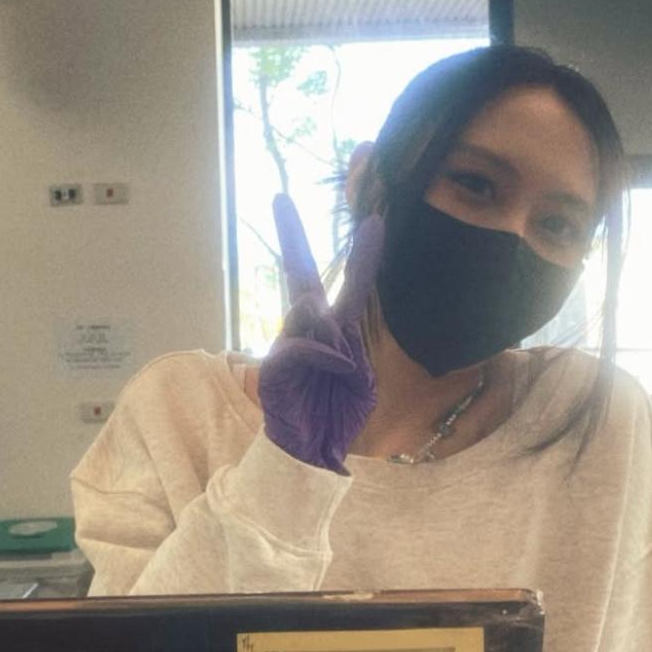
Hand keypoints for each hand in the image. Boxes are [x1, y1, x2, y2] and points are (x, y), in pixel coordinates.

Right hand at [257, 194, 384, 472]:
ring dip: (328, 330)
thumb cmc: (336, 414)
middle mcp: (308, 331)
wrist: (312, 452)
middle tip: (280, 199)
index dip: (363, 255)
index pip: (350, 285)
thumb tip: (319, 315)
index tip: (375, 223)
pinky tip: (336, 368)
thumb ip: (348, 346)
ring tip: (341, 363)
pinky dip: (323, 353)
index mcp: (336, 332)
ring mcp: (289, 346)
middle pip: (300, 275)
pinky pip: (301, 344)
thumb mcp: (359, 379)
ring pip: (306, 310)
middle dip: (291, 236)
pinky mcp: (275, 366)